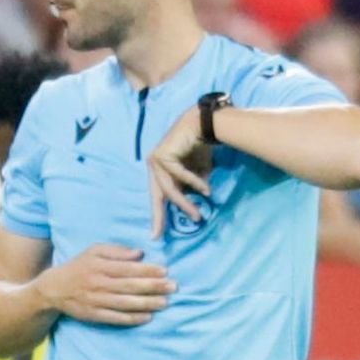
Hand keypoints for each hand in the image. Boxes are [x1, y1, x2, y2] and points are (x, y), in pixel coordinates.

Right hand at [36, 244, 174, 327]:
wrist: (54, 289)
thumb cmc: (80, 266)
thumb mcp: (94, 251)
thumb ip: (116, 250)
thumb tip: (139, 253)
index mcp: (99, 266)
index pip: (128, 268)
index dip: (147, 270)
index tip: (165, 270)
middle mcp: (98, 284)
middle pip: (130, 286)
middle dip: (153, 286)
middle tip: (173, 287)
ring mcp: (96, 301)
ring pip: (125, 303)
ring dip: (147, 304)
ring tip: (165, 302)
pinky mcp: (94, 315)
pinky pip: (116, 318)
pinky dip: (132, 318)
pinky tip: (148, 317)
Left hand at [148, 108, 213, 235]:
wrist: (203, 124)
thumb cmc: (199, 147)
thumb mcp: (195, 173)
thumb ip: (190, 188)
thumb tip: (192, 207)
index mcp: (159, 170)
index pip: (157, 196)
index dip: (158, 215)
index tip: (156, 233)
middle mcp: (154, 166)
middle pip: (157, 196)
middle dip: (159, 217)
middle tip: (158, 234)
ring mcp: (156, 160)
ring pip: (170, 189)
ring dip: (185, 203)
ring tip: (198, 215)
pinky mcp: (162, 156)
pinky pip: (180, 176)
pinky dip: (194, 183)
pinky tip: (206, 189)